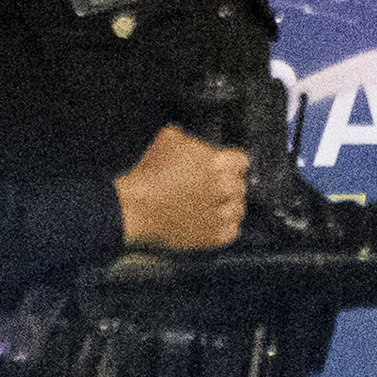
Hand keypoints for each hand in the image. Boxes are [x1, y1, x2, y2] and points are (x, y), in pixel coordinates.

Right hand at [114, 125, 248, 254]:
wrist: (135, 208)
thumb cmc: (149, 173)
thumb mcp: (168, 140)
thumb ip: (189, 140)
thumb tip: (191, 141)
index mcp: (219, 163)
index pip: (242, 161)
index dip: (229, 163)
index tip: (220, 167)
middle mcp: (226, 188)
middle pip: (240, 185)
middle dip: (227, 185)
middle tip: (208, 187)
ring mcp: (222, 214)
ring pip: (238, 209)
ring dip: (227, 206)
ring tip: (207, 206)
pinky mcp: (215, 236)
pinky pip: (232, 231)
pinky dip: (224, 227)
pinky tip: (208, 221)